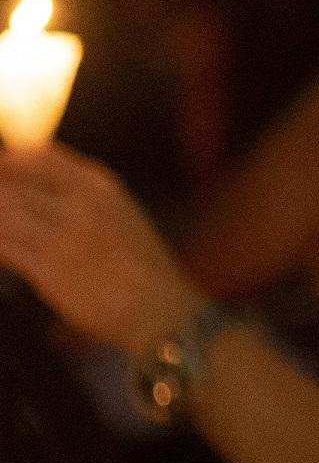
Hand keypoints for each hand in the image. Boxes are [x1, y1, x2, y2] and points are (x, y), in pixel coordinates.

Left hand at [0, 147, 204, 352]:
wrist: (158, 307)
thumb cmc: (138, 263)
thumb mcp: (118, 214)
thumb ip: (80, 196)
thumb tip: (31, 187)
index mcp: (100, 185)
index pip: (39, 155)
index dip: (9, 162)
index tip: (0, 173)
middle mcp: (82, 204)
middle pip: (13, 183)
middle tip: (0, 208)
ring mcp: (65, 235)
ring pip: (3, 213)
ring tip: (4, 231)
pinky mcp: (50, 268)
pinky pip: (3, 247)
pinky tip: (2, 251)